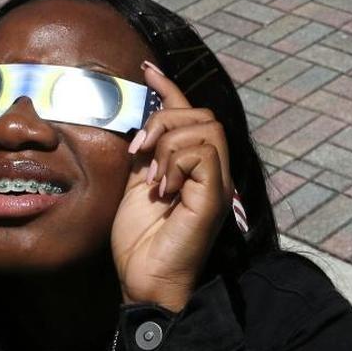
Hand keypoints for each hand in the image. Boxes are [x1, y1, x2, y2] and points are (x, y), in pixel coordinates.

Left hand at [112, 61, 232, 312]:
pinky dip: (176, 162)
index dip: (170, 88)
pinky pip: (202, 152)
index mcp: (195, 169)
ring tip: (152, 179)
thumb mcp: (135, 187)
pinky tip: (163, 189)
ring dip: (168, 144)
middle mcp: (213, 174)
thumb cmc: (140, 243)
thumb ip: (145, 157)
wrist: (145, 281)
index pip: (190, 115)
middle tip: (138, 152)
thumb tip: (142, 124)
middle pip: (203, 115)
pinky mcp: (214, 197)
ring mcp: (217, 185)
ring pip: (204, 129)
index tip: (146, 69)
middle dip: (165, 120)